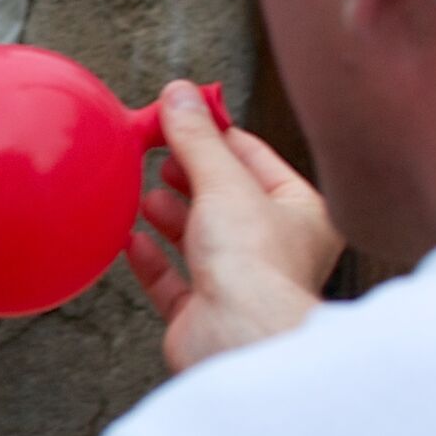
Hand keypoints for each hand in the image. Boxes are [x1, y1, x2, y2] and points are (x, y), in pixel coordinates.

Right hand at [124, 81, 341, 371]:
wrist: (238, 340)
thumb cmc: (255, 268)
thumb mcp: (223, 182)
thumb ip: (197, 138)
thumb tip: (179, 94)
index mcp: (303, 216)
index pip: (257, 160)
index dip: (217, 134)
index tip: (182, 113)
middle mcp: (276, 251)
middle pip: (226, 199)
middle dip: (190, 174)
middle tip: (160, 150)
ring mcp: (239, 285)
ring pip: (199, 238)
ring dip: (170, 214)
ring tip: (146, 192)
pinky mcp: (203, 314)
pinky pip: (172, 279)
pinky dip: (151, 258)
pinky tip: (132, 238)